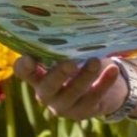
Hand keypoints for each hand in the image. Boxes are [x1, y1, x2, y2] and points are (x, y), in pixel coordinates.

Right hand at [13, 55, 135, 120]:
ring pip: (72, 93)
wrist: (106, 88)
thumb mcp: (71, 55)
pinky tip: (112, 70)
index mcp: (38, 76)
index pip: (24, 72)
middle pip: (48, 87)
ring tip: (96, 62)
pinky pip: (94, 98)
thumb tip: (73, 24)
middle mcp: (46, 93)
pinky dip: (104, 83)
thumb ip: (66, 47)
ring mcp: (63, 105)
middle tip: (70, 63)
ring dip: (84, 77)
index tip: (29, 58)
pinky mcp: (83, 112)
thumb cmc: (82, 64)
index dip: (24, 67)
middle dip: (58, 75)